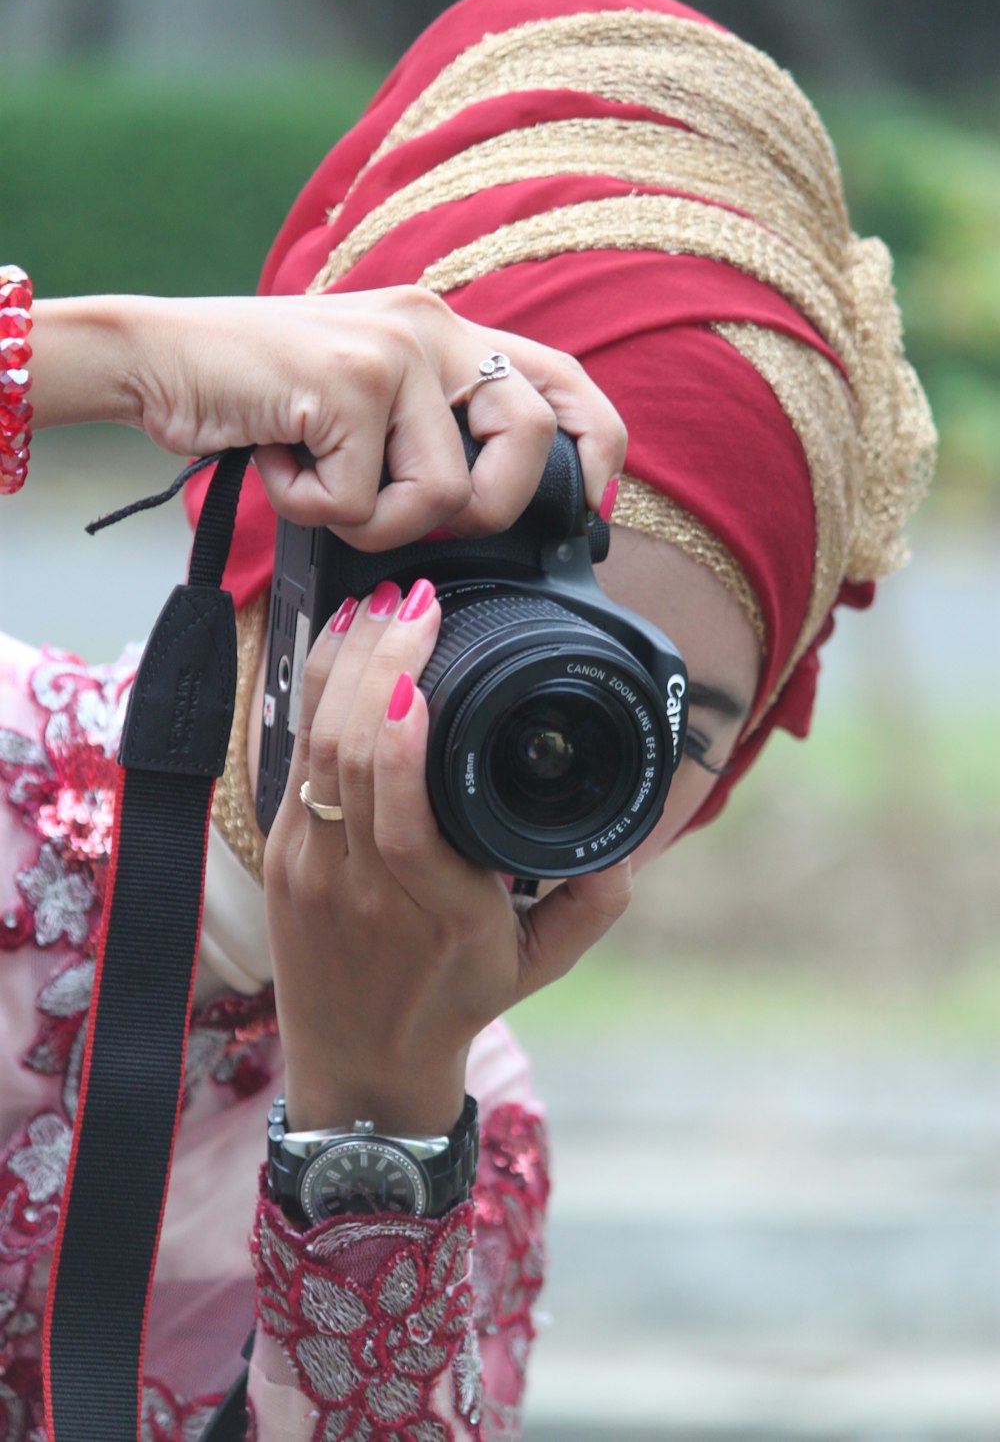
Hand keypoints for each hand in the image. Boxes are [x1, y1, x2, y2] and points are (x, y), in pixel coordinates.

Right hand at [29, 287, 624, 550]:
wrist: (155, 359)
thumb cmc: (259, 395)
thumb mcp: (363, 397)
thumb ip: (428, 425)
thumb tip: (486, 502)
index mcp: (444, 329)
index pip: (560, 380)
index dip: (594, 447)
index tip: (585, 506)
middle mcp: (432, 325)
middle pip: (528, 443)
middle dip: (480, 510)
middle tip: (402, 507)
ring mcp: (393, 350)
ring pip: (441, 494)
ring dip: (370, 518)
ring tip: (315, 479)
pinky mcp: (348, 381)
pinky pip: (363, 501)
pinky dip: (312, 509)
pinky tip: (279, 464)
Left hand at [262, 577, 632, 1135]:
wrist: (359, 1061)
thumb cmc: (454, 1000)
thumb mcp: (538, 963)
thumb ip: (591, 906)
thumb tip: (626, 846)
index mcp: (436, 911)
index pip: (400, 820)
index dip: (398, 744)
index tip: (419, 677)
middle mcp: (363, 887)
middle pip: (347, 761)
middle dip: (374, 666)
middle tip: (412, 600)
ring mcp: (311, 869)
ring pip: (310, 752)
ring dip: (340, 668)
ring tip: (377, 606)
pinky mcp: (282, 855)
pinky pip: (290, 763)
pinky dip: (314, 698)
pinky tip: (339, 649)